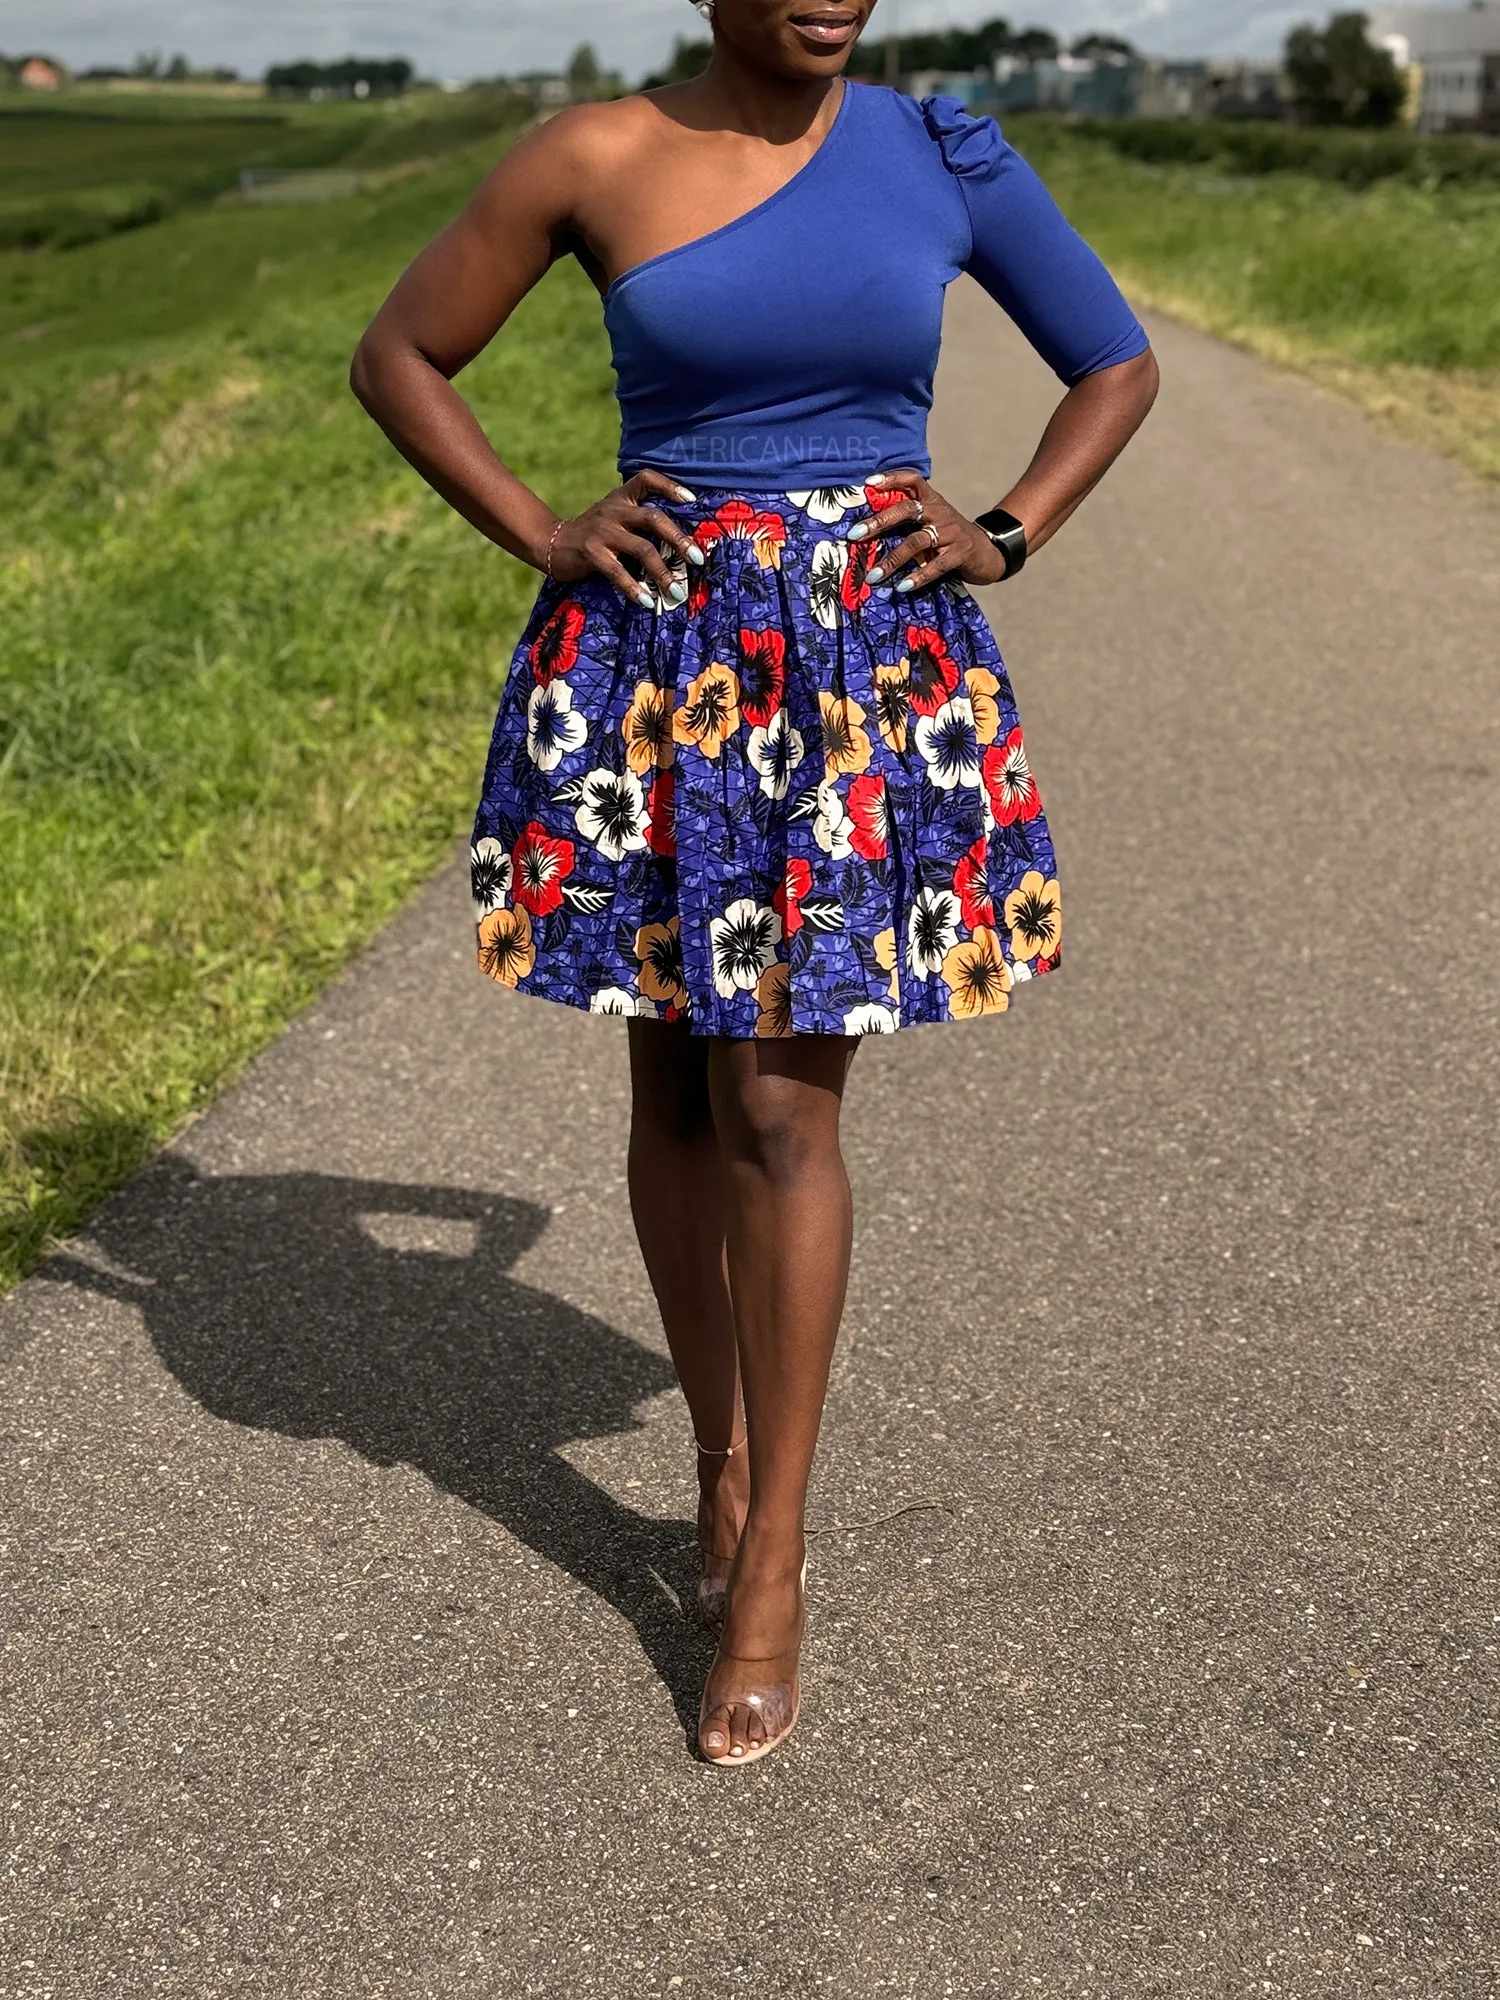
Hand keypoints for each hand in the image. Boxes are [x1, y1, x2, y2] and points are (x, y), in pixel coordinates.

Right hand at [543, 470, 704, 606]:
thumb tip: (680, 544)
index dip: (670, 486)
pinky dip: (634, 588)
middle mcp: (614, 510)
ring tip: (675, 591)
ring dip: (662, 572)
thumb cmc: (594, 534)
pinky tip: (647, 601)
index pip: (646, 479)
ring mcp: (603, 531)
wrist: (553, 543)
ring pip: (641, 548)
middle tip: (698, 559)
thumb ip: (638, 522)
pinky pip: (617, 571)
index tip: (691, 500)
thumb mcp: (614, 518)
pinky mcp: (591, 553)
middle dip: (679, 539)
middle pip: (653, 518)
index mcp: (622, 498)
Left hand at [847, 470, 1008, 591]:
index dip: (892, 478)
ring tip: (873, 576)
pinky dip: (918, 576)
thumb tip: (866, 530)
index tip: (868, 483)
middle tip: (855, 534)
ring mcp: (951, 532)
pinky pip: (936, 565)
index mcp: (932, 500)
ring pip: (917, 541)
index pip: (912, 479)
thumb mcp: (931, 522)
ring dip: (893, 559)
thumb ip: (908, 521)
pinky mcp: (961, 553)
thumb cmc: (949, 538)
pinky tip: (902, 587)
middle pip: (907, 509)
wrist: (988, 552)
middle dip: (879, 521)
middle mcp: (940, 512)